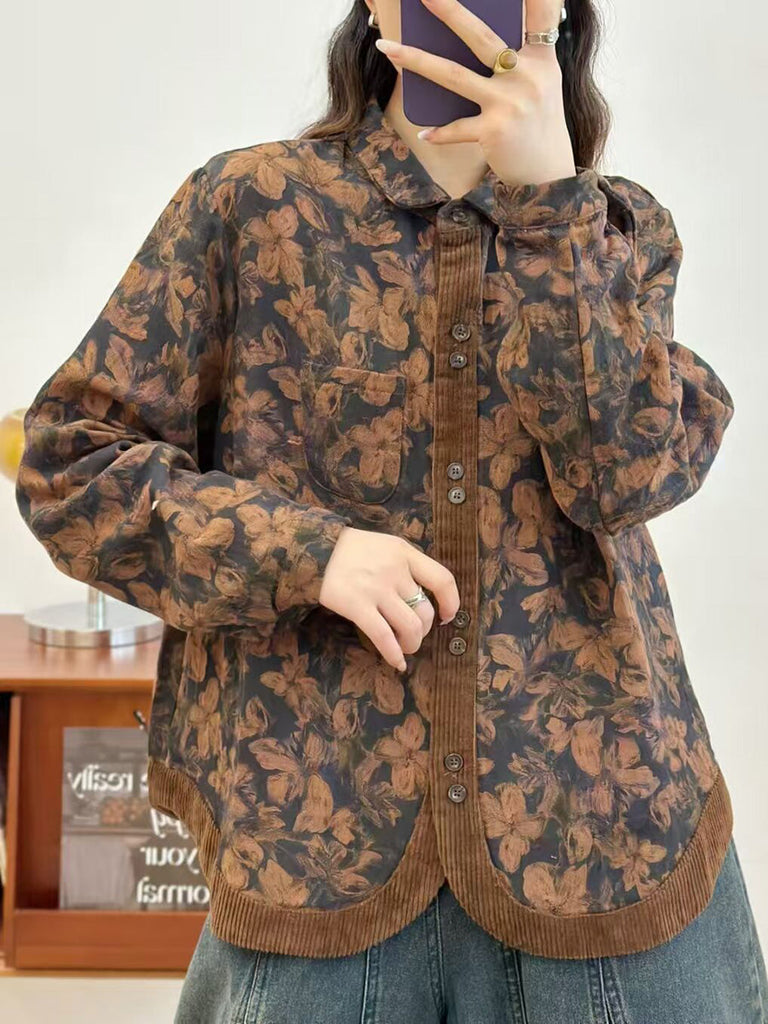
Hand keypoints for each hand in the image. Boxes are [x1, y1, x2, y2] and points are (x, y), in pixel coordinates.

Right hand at [318, 526, 460, 670]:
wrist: (315, 549)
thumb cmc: (353, 551)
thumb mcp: (386, 546)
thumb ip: (406, 566)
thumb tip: (425, 597)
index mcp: (404, 553)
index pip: (442, 579)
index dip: (451, 603)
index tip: (446, 615)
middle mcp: (395, 570)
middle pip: (425, 610)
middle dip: (424, 630)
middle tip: (414, 634)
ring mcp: (376, 588)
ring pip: (410, 626)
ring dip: (412, 644)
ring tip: (405, 647)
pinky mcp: (357, 605)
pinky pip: (384, 637)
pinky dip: (394, 654)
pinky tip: (396, 662)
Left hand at [374, 0, 575, 187]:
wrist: (547, 175)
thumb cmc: (536, 124)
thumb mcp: (539, 84)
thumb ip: (517, 56)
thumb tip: (467, 34)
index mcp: (541, 59)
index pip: (542, 13)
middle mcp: (528, 76)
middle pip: (481, 36)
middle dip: (450, 11)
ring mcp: (510, 103)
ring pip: (454, 75)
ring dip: (416, 60)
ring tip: (388, 48)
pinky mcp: (494, 132)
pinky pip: (456, 128)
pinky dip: (439, 132)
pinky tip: (424, 133)